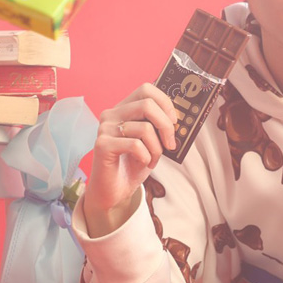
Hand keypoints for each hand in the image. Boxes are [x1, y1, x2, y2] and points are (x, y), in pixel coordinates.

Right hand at [82, 83, 177, 237]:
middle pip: (147, 105)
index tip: (175, 121)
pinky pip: (135, 145)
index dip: (165, 102)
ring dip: (156, 149)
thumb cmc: (132, 165)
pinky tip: (142, 164)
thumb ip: (160, 128)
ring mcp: (105, 129)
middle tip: (171, 144)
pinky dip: (146, 157)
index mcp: (123, 109)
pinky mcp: (102, 145)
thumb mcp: (151, 143)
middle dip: (166, 126)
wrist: (113, 192)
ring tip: (152, 160)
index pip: (146, 89)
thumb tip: (180, 121)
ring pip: (145, 128)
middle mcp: (111, 114)